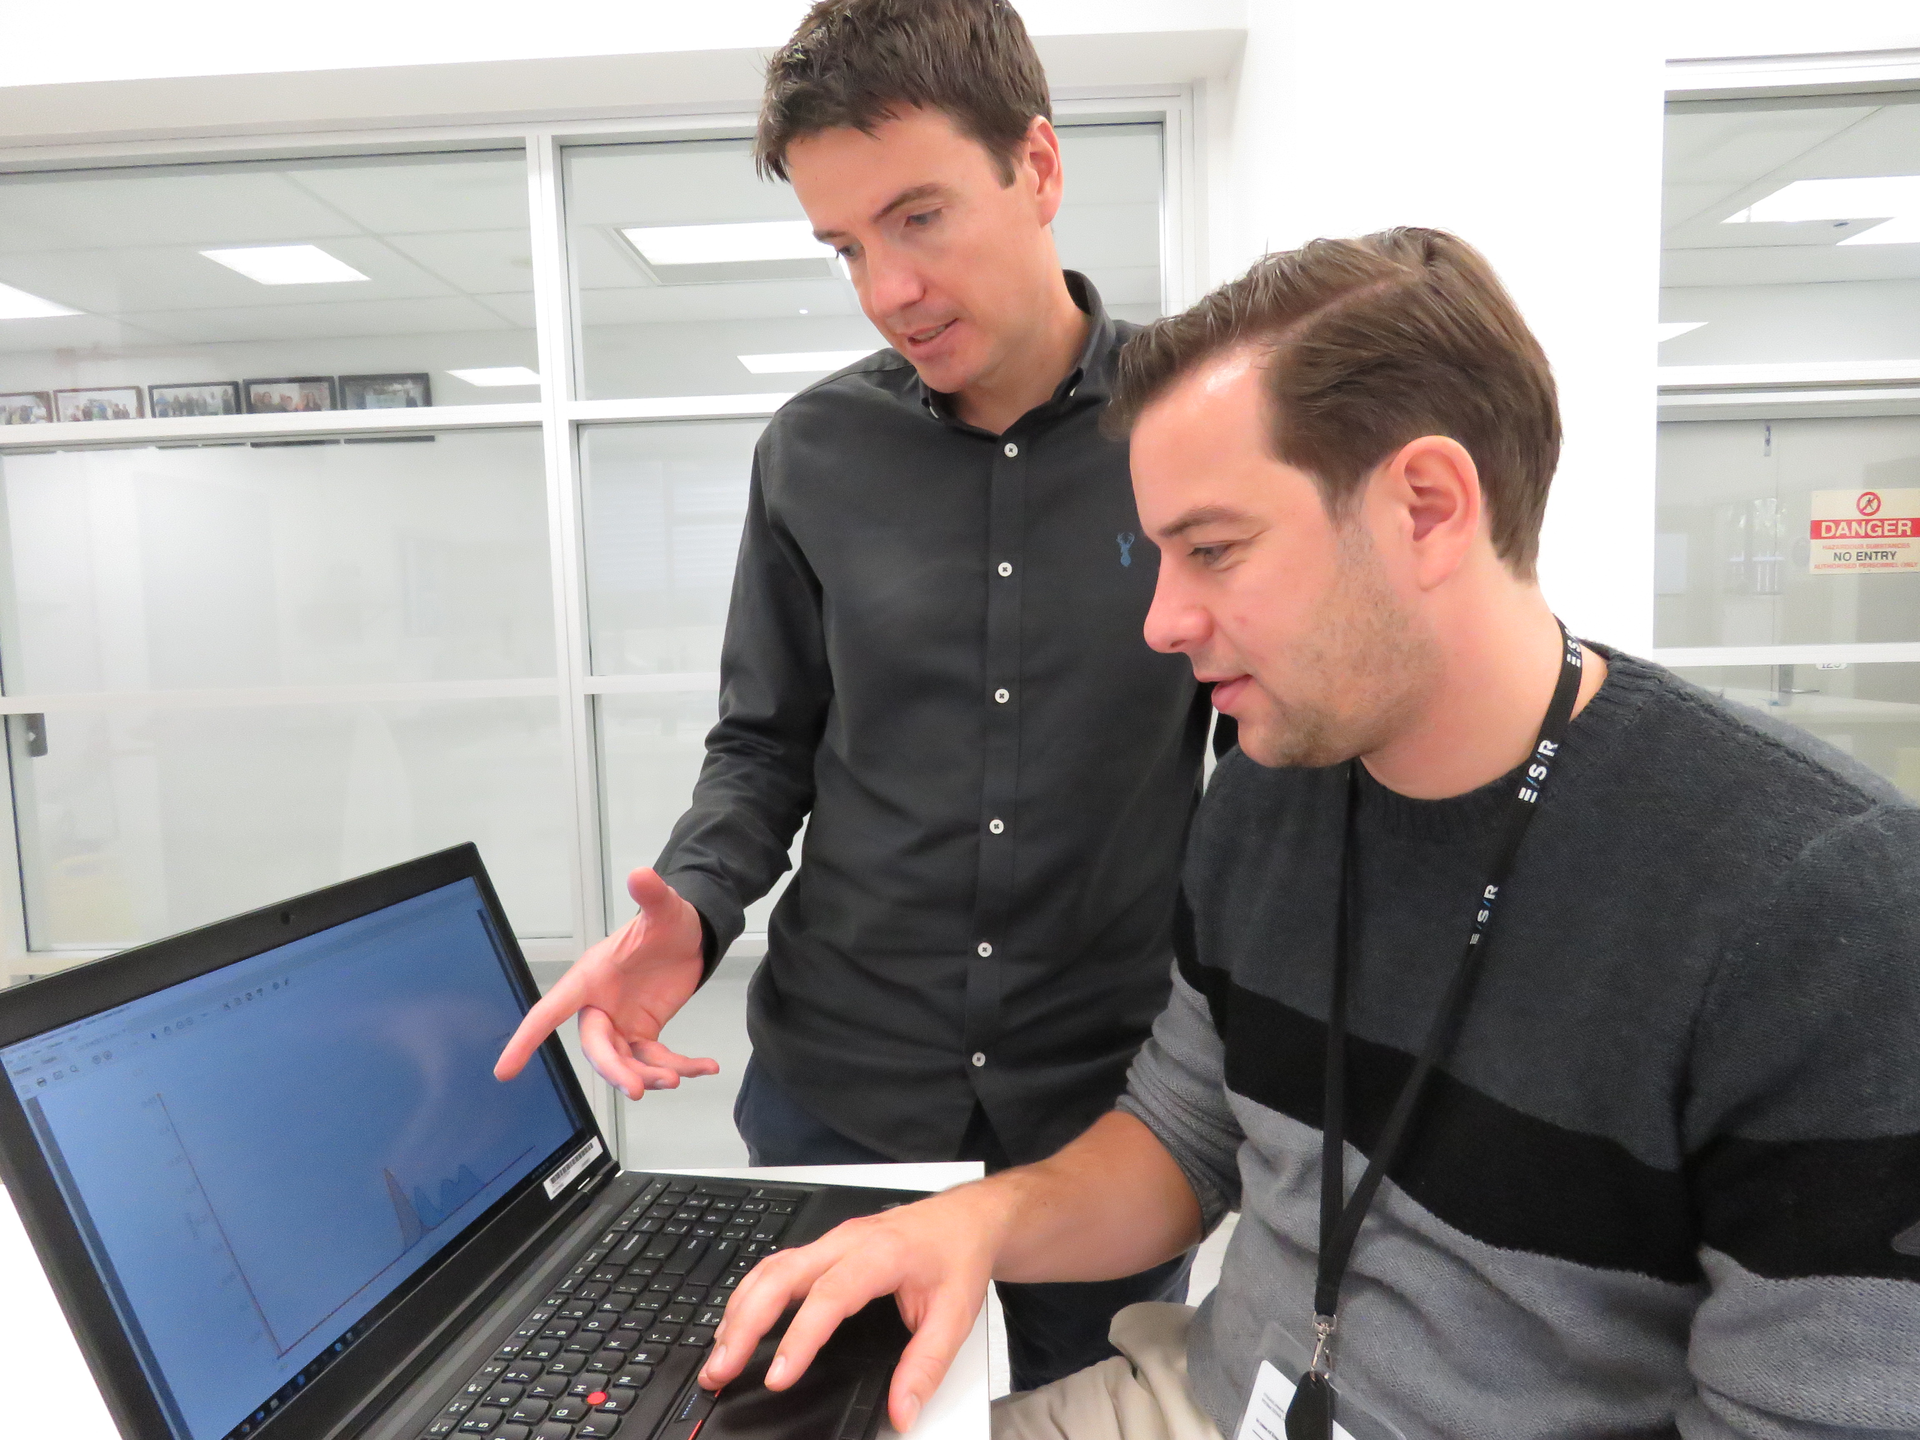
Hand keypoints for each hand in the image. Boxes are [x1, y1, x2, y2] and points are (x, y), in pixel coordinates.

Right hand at [493, 868, 718, 1099]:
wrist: (689, 937)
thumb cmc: (665, 923)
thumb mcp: (664, 908)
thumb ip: (652, 895)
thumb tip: (641, 874)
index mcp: (591, 978)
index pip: (550, 1010)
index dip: (526, 1039)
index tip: (504, 1070)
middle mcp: (601, 1006)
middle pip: (597, 1048)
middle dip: (614, 1071)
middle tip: (637, 1089)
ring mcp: (623, 1023)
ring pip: (626, 1061)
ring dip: (648, 1075)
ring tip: (678, 1078)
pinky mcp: (646, 1033)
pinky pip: (657, 1059)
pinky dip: (681, 1067)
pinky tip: (706, 1067)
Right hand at [698, 1184, 1010, 1432]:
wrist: (967, 1218)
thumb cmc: (958, 1257)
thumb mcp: (955, 1316)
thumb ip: (926, 1367)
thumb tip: (901, 1411)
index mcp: (881, 1254)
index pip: (829, 1296)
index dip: (799, 1337)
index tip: (778, 1376)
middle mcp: (847, 1242)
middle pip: (781, 1276)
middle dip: (745, 1324)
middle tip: (721, 1370)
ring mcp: (832, 1241)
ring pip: (771, 1268)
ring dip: (739, 1310)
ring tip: (718, 1355)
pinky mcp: (825, 1248)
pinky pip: (777, 1267)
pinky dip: (750, 1296)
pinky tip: (737, 1323)